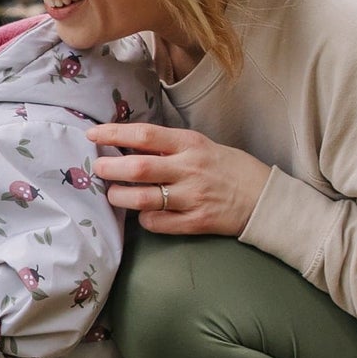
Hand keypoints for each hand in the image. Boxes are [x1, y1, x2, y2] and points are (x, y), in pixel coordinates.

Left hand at [86, 122, 271, 236]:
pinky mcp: (196, 222)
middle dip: (111, 169)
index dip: (115, 134)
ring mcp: (192, 198)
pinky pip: (158, 223)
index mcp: (191, 144)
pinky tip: (144, 214)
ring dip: (120, 197)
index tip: (93, 135)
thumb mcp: (202, 146)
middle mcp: (190, 169)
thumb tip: (130, 146)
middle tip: (98, 169)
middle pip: (139, 168)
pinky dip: (144, 219)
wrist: (263, 198)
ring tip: (112, 195)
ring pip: (143, 199)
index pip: (145, 135)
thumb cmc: (229, 168)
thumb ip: (170, 148)